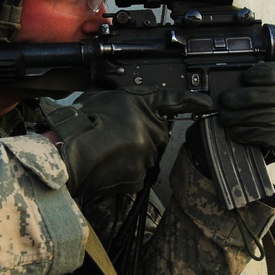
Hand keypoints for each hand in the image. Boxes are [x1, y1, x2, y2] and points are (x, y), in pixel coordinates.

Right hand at [48, 86, 211, 198]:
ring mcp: (146, 154)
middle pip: (157, 134)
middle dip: (142, 135)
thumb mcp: (103, 98)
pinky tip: (109, 165)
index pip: (172, 100)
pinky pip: (138, 173)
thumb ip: (127, 103)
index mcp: (140, 105)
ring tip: (107, 151)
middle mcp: (149, 129)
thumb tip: (133, 110)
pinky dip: (126, 171)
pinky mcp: (139, 176)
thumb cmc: (78, 124)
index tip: (207, 105)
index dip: (192, 101)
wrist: (66, 155)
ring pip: (147, 155)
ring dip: (133, 154)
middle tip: (116, 136)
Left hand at [215, 62, 274, 162]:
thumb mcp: (225, 100)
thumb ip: (230, 88)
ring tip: (226, 118)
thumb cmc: (226, 120)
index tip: (247, 77)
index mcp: (269, 88)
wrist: (225, 149)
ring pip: (271, 115)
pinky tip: (236, 132)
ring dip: (244, 116)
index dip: (267, 73)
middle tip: (226, 100)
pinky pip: (271, 134)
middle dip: (248, 97)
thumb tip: (223, 82)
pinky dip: (250, 132)